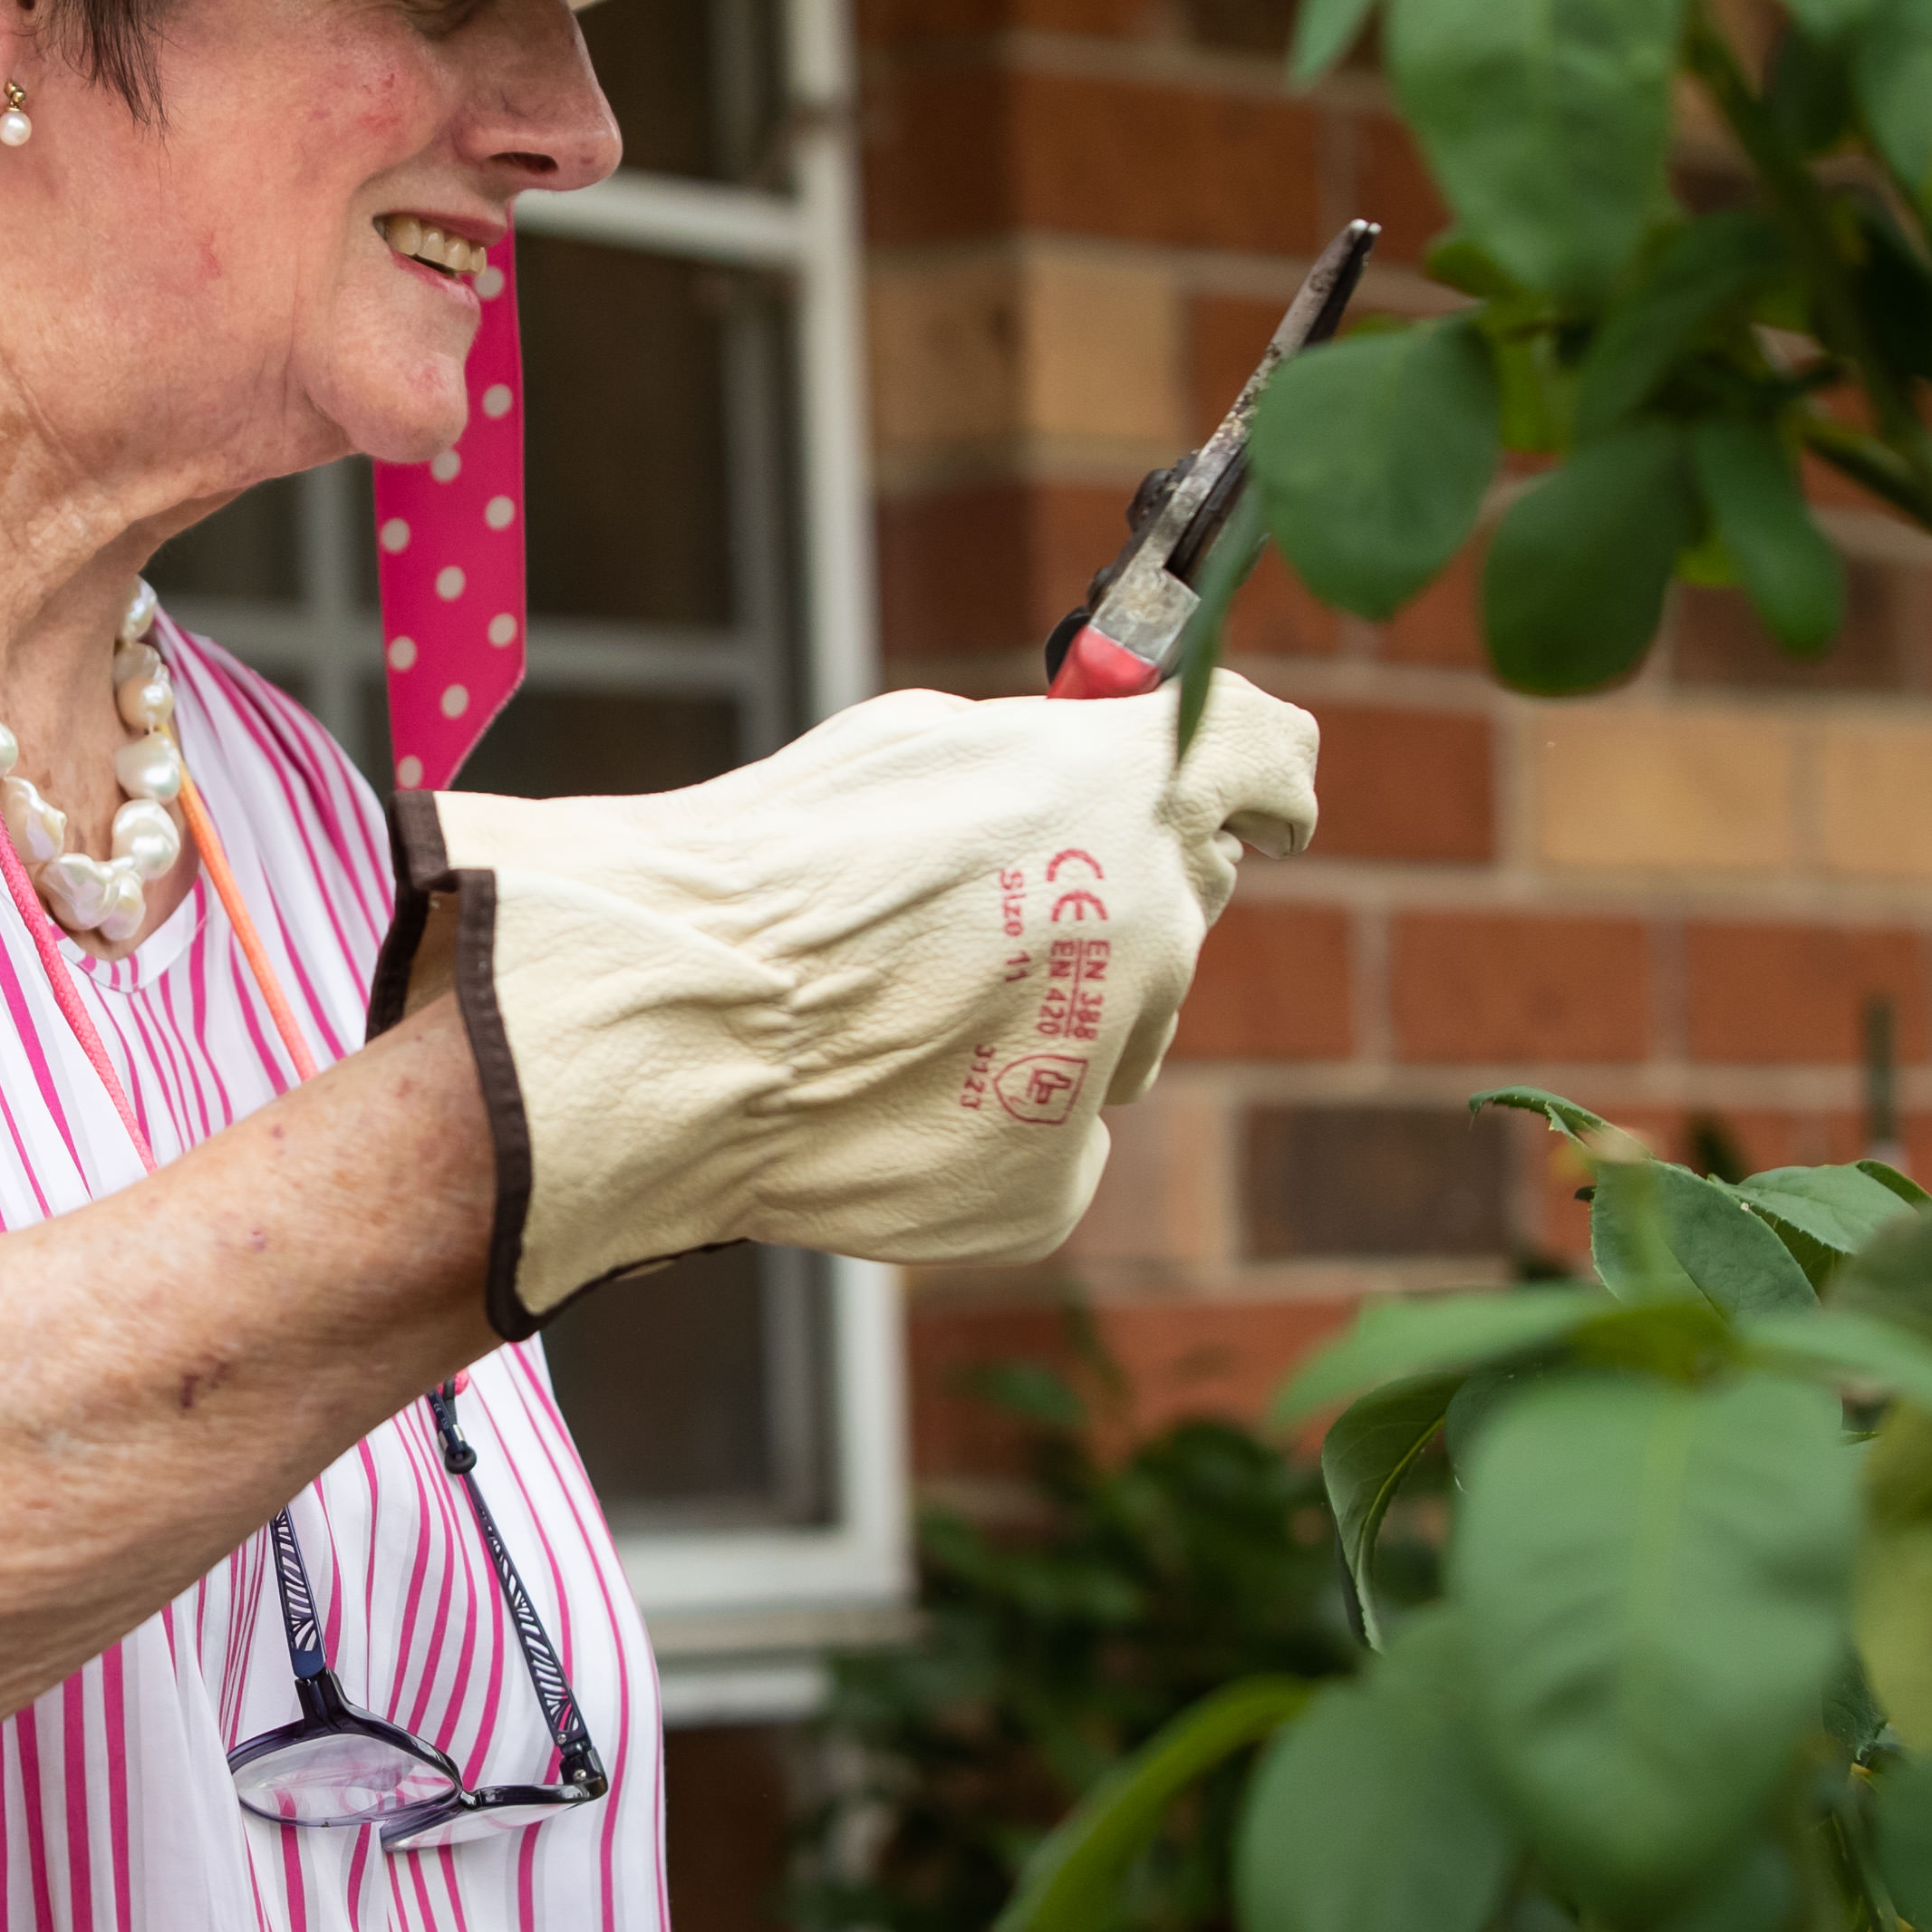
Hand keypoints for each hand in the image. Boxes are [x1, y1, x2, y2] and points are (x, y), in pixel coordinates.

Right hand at [380, 681, 1318, 1326]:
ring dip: (1047, 1012)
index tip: (1258, 805)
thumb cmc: (758, 872)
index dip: (1259, 781)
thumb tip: (1095, 778)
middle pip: (1179, 904)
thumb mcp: (911, 748)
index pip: (1270, 765)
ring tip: (892, 1009)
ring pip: (1114, 1028)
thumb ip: (1040, 761)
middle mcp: (1154, 925)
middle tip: (974, 910)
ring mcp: (1109, 1064)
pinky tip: (881, 1096)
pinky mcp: (1050, 1184)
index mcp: (1121, 790)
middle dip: (1108, 900)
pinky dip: (987, 1121)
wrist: (661, 1033)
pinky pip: (1052, 1137)